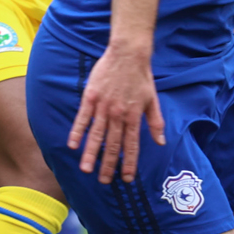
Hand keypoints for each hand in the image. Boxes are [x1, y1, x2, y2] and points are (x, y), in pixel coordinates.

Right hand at [69, 45, 166, 183]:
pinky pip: (83, 118)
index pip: (131, 145)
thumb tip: (161, 142)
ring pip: (96, 135)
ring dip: (91, 153)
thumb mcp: (153, 100)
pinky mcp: (91, 97)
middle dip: (108, 165)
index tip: (126, 178)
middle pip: (112, 144)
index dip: (129, 163)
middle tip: (103, 181)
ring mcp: (103, 106)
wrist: (128, 53)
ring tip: (86, 169)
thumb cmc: (141, 76)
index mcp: (134, 116)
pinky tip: (73, 145)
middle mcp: (118, 114)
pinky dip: (78, 131)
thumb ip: (156, 122)